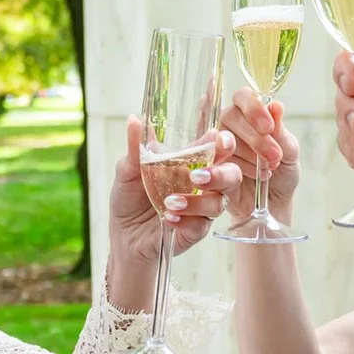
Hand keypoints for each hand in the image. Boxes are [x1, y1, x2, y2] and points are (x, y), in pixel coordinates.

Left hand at [104, 115, 243, 311]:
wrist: (123, 234)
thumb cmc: (130, 198)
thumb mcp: (127, 171)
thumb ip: (135, 148)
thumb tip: (134, 120)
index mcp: (192, 163)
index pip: (218, 149)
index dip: (225, 143)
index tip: (219, 139)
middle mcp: (203, 185)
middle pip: (231, 176)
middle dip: (221, 174)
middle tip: (197, 176)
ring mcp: (201, 209)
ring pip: (218, 203)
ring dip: (197, 202)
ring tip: (170, 202)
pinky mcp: (194, 232)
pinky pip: (201, 226)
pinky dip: (185, 220)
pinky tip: (167, 218)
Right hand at [218, 89, 299, 216]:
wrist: (274, 203)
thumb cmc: (282, 172)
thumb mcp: (289, 152)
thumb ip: (280, 131)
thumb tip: (276, 106)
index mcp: (249, 113)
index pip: (243, 96)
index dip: (254, 108)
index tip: (268, 127)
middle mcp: (228, 124)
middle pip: (229, 116)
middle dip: (255, 138)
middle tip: (274, 156)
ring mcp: (214, 145)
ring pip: (221, 139)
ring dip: (248, 156)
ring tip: (267, 171)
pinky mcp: (208, 166)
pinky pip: (214, 162)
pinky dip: (236, 170)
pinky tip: (250, 175)